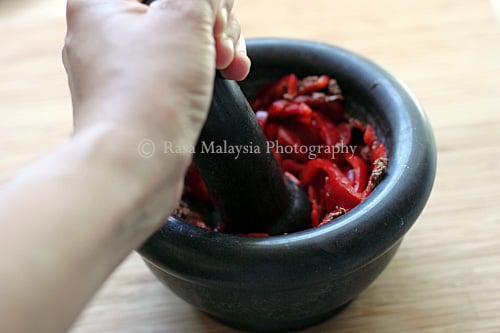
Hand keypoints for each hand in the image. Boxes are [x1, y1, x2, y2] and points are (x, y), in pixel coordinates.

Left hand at [63, 0, 249, 148]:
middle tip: (223, 45)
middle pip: (176, 6)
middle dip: (213, 22)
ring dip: (216, 46)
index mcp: (101, 1)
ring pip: (181, 38)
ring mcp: (120, 67)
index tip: (215, 17)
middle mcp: (104, 31)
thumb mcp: (186, 17)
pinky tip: (227, 77)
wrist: (134, 165)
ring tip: (231, 67)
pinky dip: (202, 70)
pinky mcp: (137, 96)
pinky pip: (175, 69)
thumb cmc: (150, 93)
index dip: (200, 0)